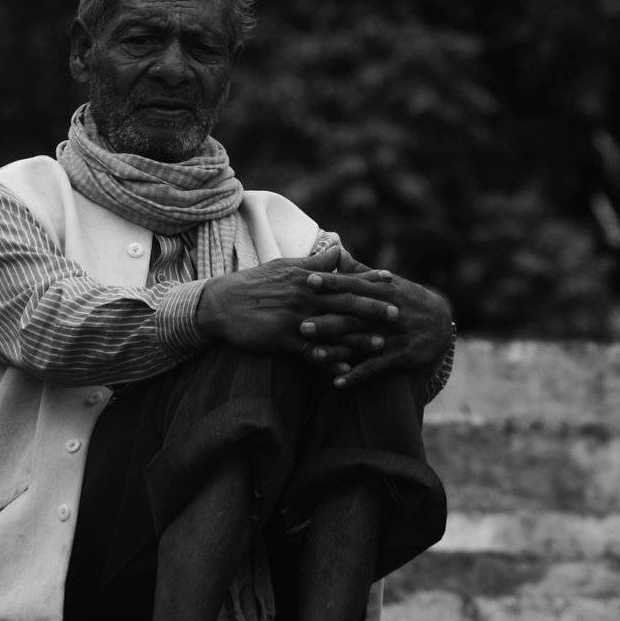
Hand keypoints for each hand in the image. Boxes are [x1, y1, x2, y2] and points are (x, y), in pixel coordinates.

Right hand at [196, 245, 400, 359]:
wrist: (220, 303)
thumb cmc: (254, 283)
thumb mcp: (284, 266)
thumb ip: (315, 262)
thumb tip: (338, 250)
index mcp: (306, 278)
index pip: (344, 277)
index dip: (369, 280)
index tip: (393, 281)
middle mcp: (304, 296)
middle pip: (345, 302)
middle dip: (374, 309)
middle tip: (399, 314)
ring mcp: (294, 319)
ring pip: (333, 329)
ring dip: (358, 338)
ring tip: (381, 345)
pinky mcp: (282, 339)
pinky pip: (310, 353)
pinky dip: (328, 362)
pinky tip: (345, 370)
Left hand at [300, 266, 452, 386]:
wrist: (443, 323)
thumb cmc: (408, 299)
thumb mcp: (389, 283)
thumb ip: (360, 271)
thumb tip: (336, 252)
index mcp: (384, 291)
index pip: (354, 285)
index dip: (332, 283)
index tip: (308, 280)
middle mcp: (387, 313)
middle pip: (355, 317)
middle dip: (329, 321)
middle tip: (302, 325)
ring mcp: (393, 336)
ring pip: (362, 344)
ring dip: (338, 351)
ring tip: (314, 355)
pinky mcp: (399, 357)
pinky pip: (375, 367)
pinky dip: (357, 376)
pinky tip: (337, 383)